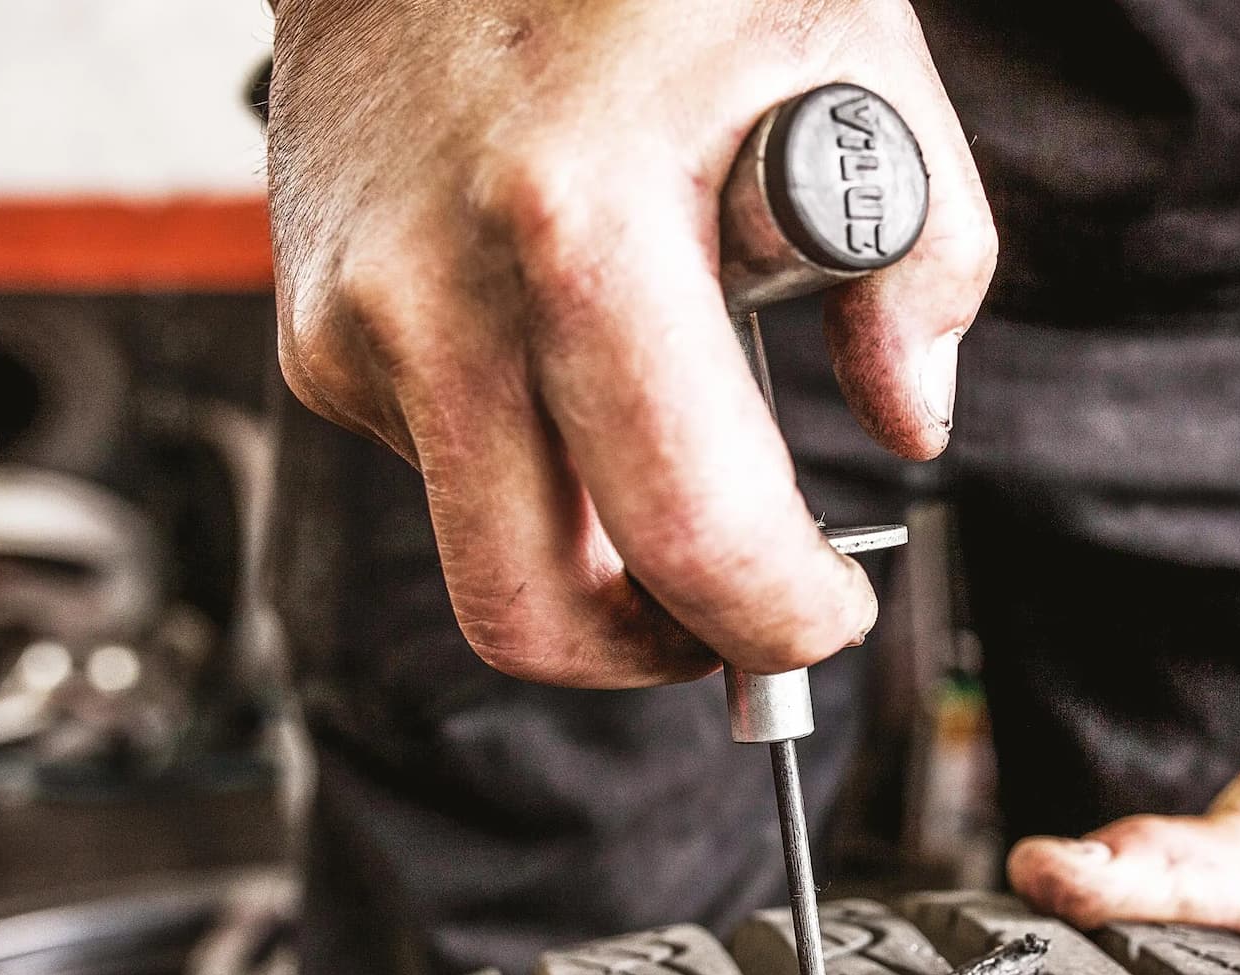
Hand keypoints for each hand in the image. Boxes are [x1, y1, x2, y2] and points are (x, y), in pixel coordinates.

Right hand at [269, 0, 994, 685]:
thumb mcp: (849, 56)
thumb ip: (922, 257)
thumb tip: (909, 421)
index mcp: (582, 229)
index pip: (690, 533)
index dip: (780, 618)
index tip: (829, 611)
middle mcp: (436, 297)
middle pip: (532, 615)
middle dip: (661, 651)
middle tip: (738, 614)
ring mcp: (357, 323)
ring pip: (486, 549)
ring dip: (597, 548)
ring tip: (670, 419)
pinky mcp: (318, 330)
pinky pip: (445, 465)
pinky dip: (532, 456)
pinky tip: (573, 344)